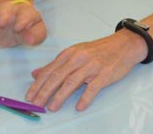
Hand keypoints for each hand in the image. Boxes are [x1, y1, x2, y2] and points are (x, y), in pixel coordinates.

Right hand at [0, 0, 46, 47]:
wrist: (16, 26)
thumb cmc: (28, 30)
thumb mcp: (37, 33)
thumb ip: (37, 36)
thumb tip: (29, 39)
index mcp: (26, 12)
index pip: (26, 14)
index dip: (23, 20)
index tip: (19, 28)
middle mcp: (10, 10)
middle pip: (6, 10)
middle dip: (4, 16)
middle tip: (1, 23)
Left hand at [25, 30, 145, 111]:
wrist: (123, 45)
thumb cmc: (98, 51)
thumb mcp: (75, 53)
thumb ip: (56, 65)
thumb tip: (35, 74)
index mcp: (69, 54)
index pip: (50, 70)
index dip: (38, 84)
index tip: (29, 96)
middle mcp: (78, 59)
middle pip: (58, 76)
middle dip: (45, 91)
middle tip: (36, 104)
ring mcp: (92, 66)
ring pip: (72, 82)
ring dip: (60, 96)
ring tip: (52, 107)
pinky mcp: (105, 74)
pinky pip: (93, 87)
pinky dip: (85, 98)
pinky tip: (79, 107)